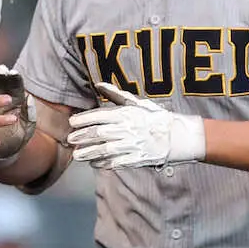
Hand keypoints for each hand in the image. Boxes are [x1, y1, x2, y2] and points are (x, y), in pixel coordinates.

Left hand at [67, 82, 205, 169]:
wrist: (178, 136)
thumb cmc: (154, 118)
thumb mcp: (137, 103)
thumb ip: (116, 95)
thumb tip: (98, 84)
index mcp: (127, 114)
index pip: (99, 116)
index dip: (83, 120)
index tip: (72, 123)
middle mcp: (129, 129)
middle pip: (99, 133)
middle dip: (82, 137)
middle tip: (70, 140)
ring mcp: (133, 144)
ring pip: (105, 150)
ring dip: (89, 153)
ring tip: (77, 155)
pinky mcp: (138, 159)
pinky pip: (117, 162)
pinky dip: (104, 164)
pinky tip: (94, 164)